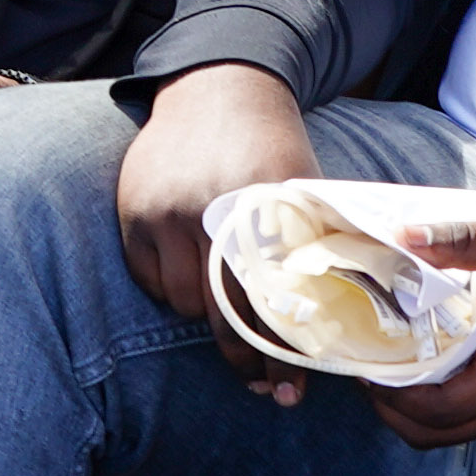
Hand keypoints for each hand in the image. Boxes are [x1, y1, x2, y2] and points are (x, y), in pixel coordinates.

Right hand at [114, 61, 323, 382]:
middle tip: (261, 385)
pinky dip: (168, 288)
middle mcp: (210, 212)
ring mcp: (166, 212)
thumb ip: (318, 247)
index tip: (289, 389)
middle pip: (222, 313)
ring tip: (225, 309)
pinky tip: (189, 274)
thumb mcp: (305, 189)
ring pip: (181, 302)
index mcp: (263, 210)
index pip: (271, 302)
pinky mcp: (133, 211)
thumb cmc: (272, 147)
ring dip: (204, 316)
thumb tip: (342, 323)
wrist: (218, 85)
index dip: (279, 353)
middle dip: (243, 358)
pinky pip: (149, 280)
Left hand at [362, 209, 475, 451]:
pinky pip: (472, 419)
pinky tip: (425, 368)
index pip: (438, 408)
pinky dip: (440, 406)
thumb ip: (461, 239)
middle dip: (393, 410)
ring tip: (389, 371)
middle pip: (437, 434)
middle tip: (366, 372)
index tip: (364, 365)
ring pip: (452, 433)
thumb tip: (402, 235)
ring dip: (415, 412)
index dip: (393, 394)